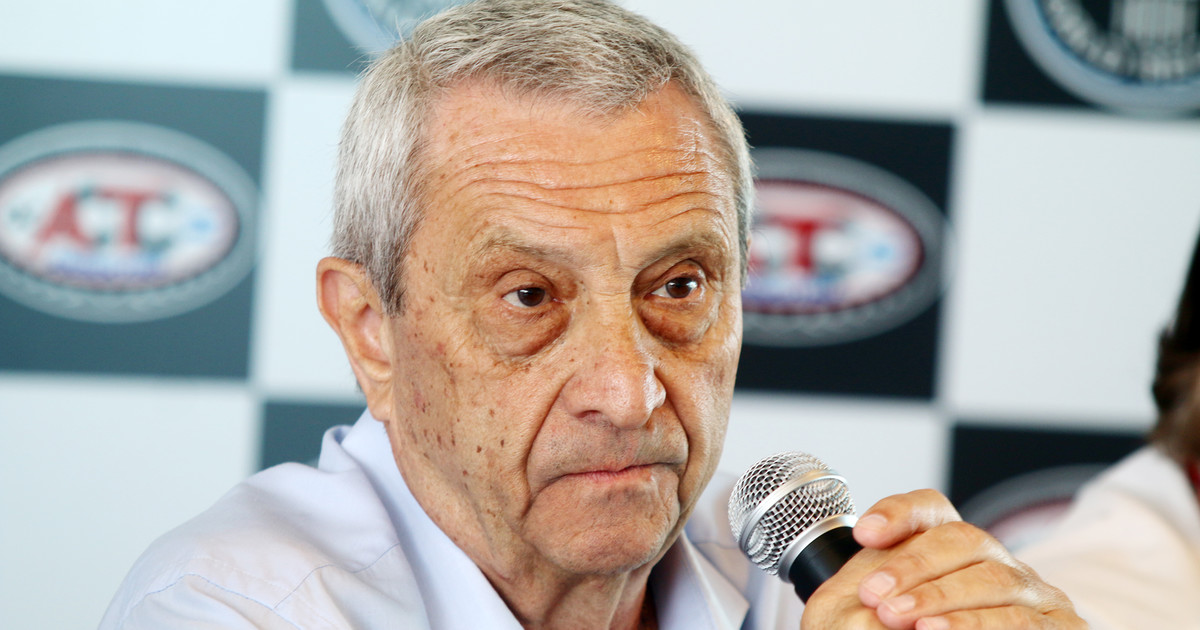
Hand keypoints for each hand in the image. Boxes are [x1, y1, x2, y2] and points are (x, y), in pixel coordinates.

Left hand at [800, 489, 1084, 629]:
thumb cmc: (937, 629)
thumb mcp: (906, 607)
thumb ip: (886, 591)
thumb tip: (843, 587)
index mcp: (960, 550)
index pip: (931, 509)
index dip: (899, 513)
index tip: (864, 534)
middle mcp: (1001, 562)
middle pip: (963, 540)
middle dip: (914, 567)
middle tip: (875, 597)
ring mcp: (1036, 594)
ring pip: (993, 582)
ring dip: (943, 600)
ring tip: (902, 619)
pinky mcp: (1063, 627)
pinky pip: (1022, 622)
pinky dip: (980, 627)